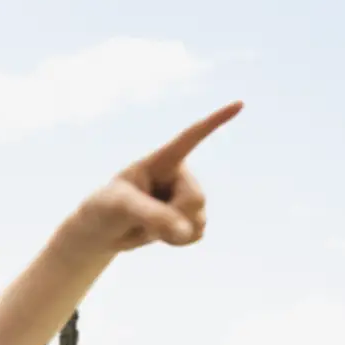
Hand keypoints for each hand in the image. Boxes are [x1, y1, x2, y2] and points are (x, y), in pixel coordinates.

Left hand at [70, 101, 242, 252]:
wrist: (104, 230)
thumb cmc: (107, 208)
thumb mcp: (123, 208)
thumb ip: (153, 215)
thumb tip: (185, 230)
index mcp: (162, 160)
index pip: (191, 137)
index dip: (215, 121)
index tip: (240, 103)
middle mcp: (179, 175)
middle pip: (196, 198)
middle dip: (175, 216)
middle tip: (145, 220)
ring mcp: (185, 197)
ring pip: (199, 218)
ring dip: (174, 231)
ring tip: (148, 225)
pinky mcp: (188, 218)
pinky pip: (198, 233)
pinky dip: (180, 241)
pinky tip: (162, 235)